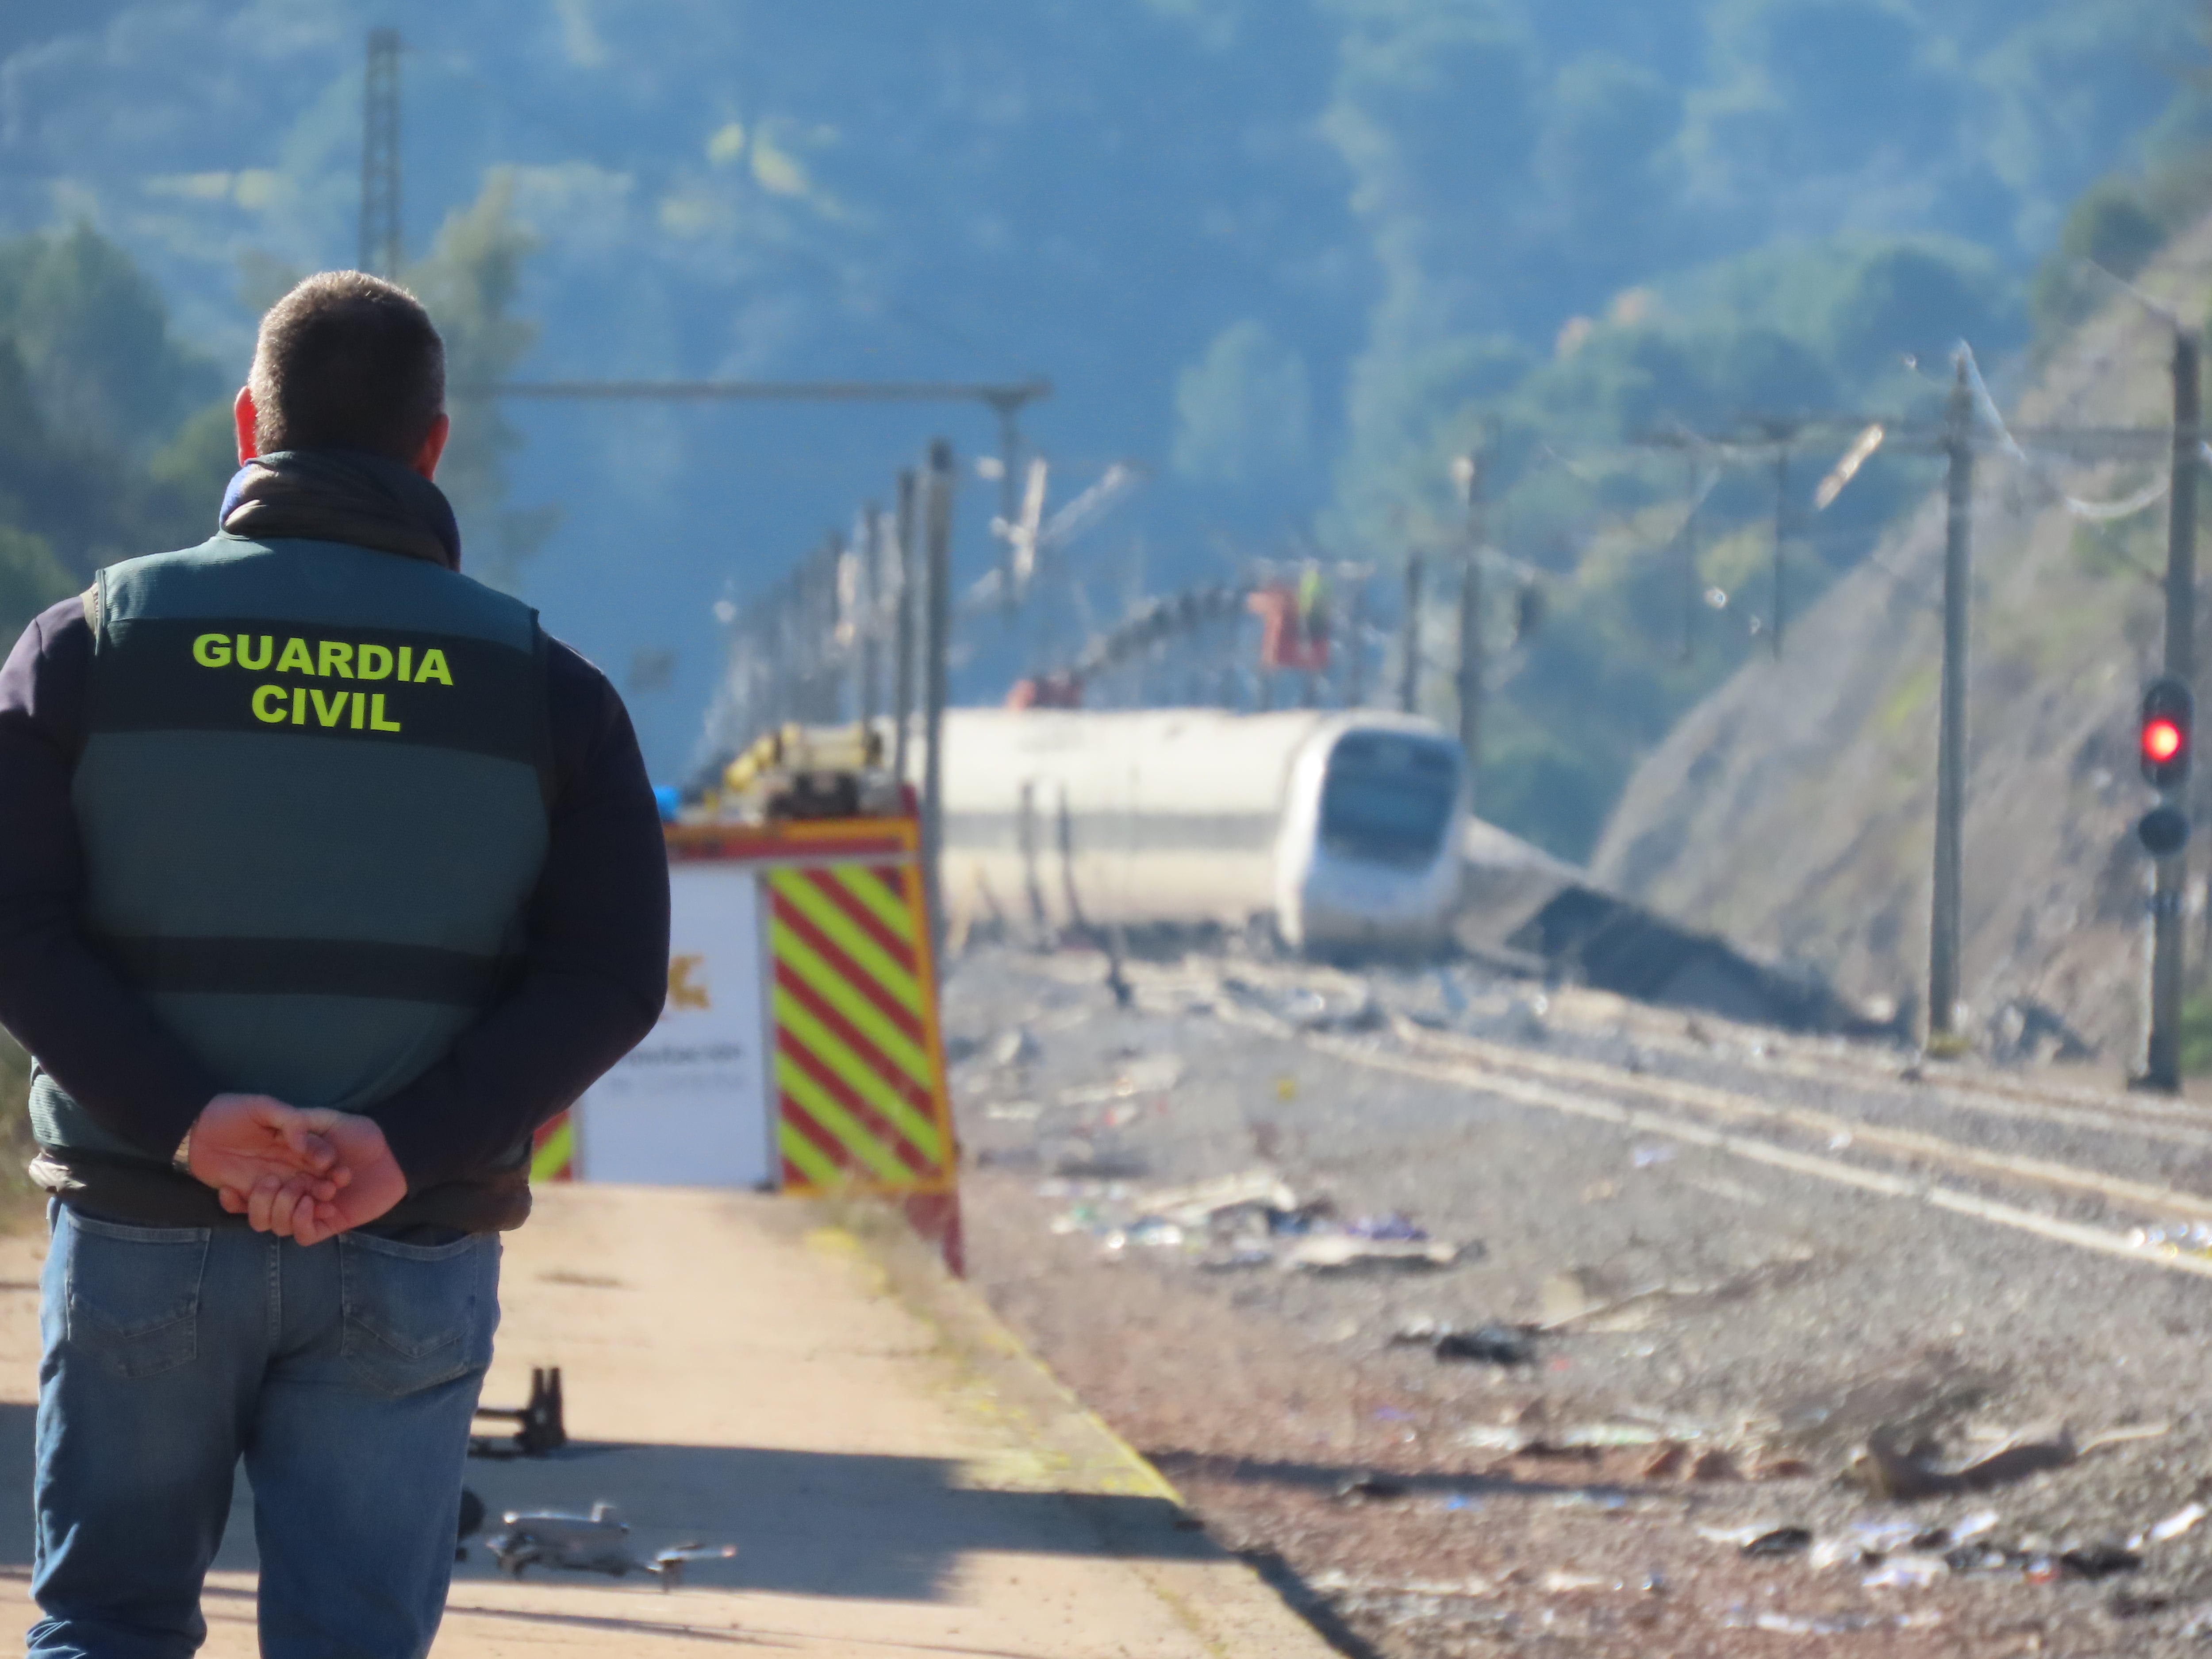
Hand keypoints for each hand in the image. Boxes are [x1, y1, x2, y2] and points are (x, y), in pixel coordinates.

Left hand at [187, 1094, 344, 1235]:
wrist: (196, 1125)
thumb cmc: (232, 1111)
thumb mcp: (263, 1107)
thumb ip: (289, 1119)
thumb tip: (303, 1142)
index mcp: (297, 1147)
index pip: (321, 1161)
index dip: (331, 1169)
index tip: (335, 1174)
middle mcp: (286, 1169)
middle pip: (310, 1188)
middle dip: (317, 1194)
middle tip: (316, 1192)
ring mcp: (266, 1184)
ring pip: (284, 1207)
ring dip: (281, 1204)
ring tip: (267, 1184)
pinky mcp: (244, 1195)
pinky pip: (251, 1213)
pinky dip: (244, 1207)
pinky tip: (230, 1191)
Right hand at [218, 1109, 405, 1245]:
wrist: (395, 1152)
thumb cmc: (362, 1134)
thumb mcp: (325, 1121)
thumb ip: (297, 1126)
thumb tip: (272, 1137)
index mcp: (288, 1173)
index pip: (253, 1191)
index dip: (235, 1195)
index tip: (226, 1187)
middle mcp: (296, 1194)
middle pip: (259, 1213)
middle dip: (259, 1201)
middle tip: (270, 1182)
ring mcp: (312, 1210)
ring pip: (278, 1225)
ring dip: (283, 1209)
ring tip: (300, 1190)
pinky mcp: (330, 1224)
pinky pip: (303, 1235)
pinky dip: (302, 1223)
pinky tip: (312, 1204)